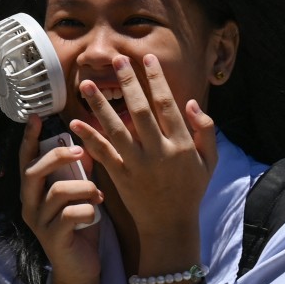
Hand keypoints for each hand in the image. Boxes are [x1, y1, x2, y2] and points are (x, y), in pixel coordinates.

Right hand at [19, 114, 102, 283]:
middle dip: (57, 157)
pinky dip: (89, 211)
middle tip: (80, 152)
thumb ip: (78, 174)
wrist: (80, 269)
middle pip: (34, 172)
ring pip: (58, 192)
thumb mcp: (79, 196)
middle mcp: (29, 205)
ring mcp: (38, 222)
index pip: (25, 160)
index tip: (36, 117)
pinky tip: (96, 214)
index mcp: (33, 191)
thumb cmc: (79, 228)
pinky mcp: (53, 238)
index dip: (28, 139)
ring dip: (84, 188)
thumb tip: (87, 147)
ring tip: (97, 193)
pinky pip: (71, 215)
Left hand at [71, 54, 216, 242]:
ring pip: (117, 129)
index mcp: (181, 145)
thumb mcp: (209, 161)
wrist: (170, 225)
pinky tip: (75, 123)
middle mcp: (159, 152)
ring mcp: (138, 165)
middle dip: (129, 83)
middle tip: (117, 59)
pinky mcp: (121, 178)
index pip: (167, 105)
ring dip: (100, 106)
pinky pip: (103, 154)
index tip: (146, 58)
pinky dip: (89, 138)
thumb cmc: (190, 190)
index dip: (156, 80)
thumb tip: (190, 102)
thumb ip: (205, 130)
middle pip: (141, 111)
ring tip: (86, 84)